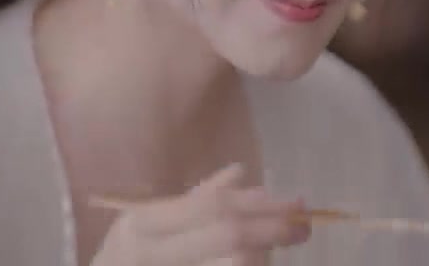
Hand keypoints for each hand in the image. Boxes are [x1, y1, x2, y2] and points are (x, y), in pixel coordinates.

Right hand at [90, 163, 310, 264]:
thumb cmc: (124, 261)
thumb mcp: (145, 225)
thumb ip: (191, 200)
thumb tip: (240, 172)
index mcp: (142, 225)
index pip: (211, 206)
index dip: (259, 202)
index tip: (295, 202)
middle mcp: (149, 254)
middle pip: (228, 236)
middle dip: (273, 228)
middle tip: (304, 227)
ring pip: (234, 264)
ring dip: (263, 255)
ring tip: (279, 247)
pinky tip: (259, 263)